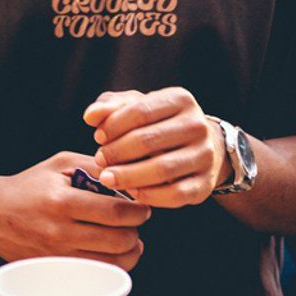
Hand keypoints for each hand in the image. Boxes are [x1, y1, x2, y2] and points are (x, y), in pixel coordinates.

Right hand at [0, 152, 149, 270]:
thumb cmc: (29, 185)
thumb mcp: (58, 164)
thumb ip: (92, 166)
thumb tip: (126, 176)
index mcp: (62, 201)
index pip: (115, 212)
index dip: (138, 211)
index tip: (144, 207)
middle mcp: (60, 232)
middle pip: (118, 241)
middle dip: (136, 231)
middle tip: (137, 222)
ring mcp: (58, 256)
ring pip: (112, 264)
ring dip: (130, 251)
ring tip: (130, 238)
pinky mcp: (56, 270)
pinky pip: (97, 275)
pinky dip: (113, 265)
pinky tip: (112, 252)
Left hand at [83, 88, 227, 207]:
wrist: (198, 146)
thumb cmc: (157, 122)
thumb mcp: (136, 106)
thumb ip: (110, 107)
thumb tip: (90, 116)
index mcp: (180, 99)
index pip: (140, 111)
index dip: (114, 125)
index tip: (97, 137)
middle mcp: (198, 125)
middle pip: (149, 141)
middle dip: (117, 152)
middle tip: (99, 160)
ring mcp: (205, 155)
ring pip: (162, 169)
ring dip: (128, 176)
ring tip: (107, 178)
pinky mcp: (205, 184)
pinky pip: (175, 194)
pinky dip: (149, 195)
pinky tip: (131, 192)